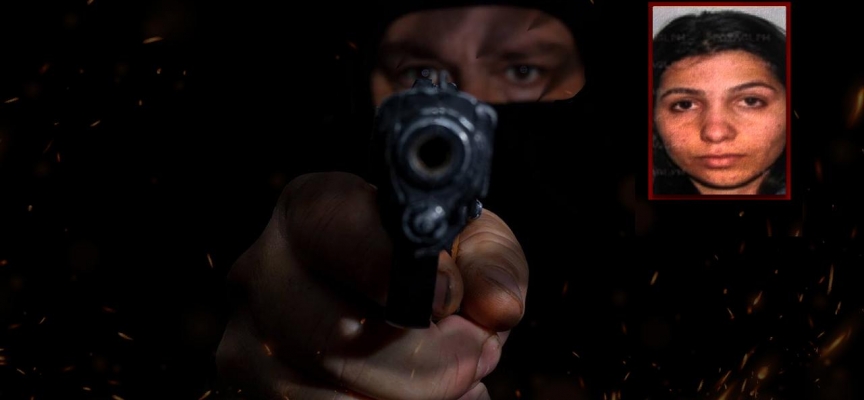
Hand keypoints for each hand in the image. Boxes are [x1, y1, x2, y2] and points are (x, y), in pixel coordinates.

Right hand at [216, 172, 527, 399]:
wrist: (383, 295)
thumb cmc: (429, 259)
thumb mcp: (468, 240)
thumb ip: (490, 262)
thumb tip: (498, 305)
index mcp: (309, 210)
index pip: (337, 232)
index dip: (398, 272)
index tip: (449, 297)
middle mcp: (261, 270)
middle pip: (339, 335)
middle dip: (430, 361)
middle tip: (477, 352)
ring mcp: (249, 339)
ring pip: (333, 396)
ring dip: (417, 398)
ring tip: (457, 379)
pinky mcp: (255, 391)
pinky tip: (423, 398)